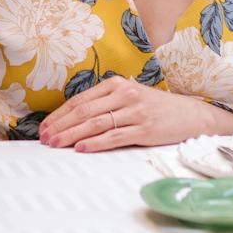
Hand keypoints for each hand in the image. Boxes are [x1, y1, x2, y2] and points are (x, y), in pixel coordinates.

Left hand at [37, 75, 211, 150]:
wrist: (189, 115)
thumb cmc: (153, 107)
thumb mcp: (128, 96)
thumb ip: (104, 103)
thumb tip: (72, 120)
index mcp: (116, 84)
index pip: (80, 100)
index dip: (59, 115)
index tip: (44, 127)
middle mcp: (124, 94)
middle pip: (84, 112)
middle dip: (60, 126)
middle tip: (44, 138)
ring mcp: (135, 111)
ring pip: (96, 124)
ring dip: (72, 135)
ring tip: (56, 144)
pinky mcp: (144, 128)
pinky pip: (114, 136)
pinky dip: (95, 143)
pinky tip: (81, 148)